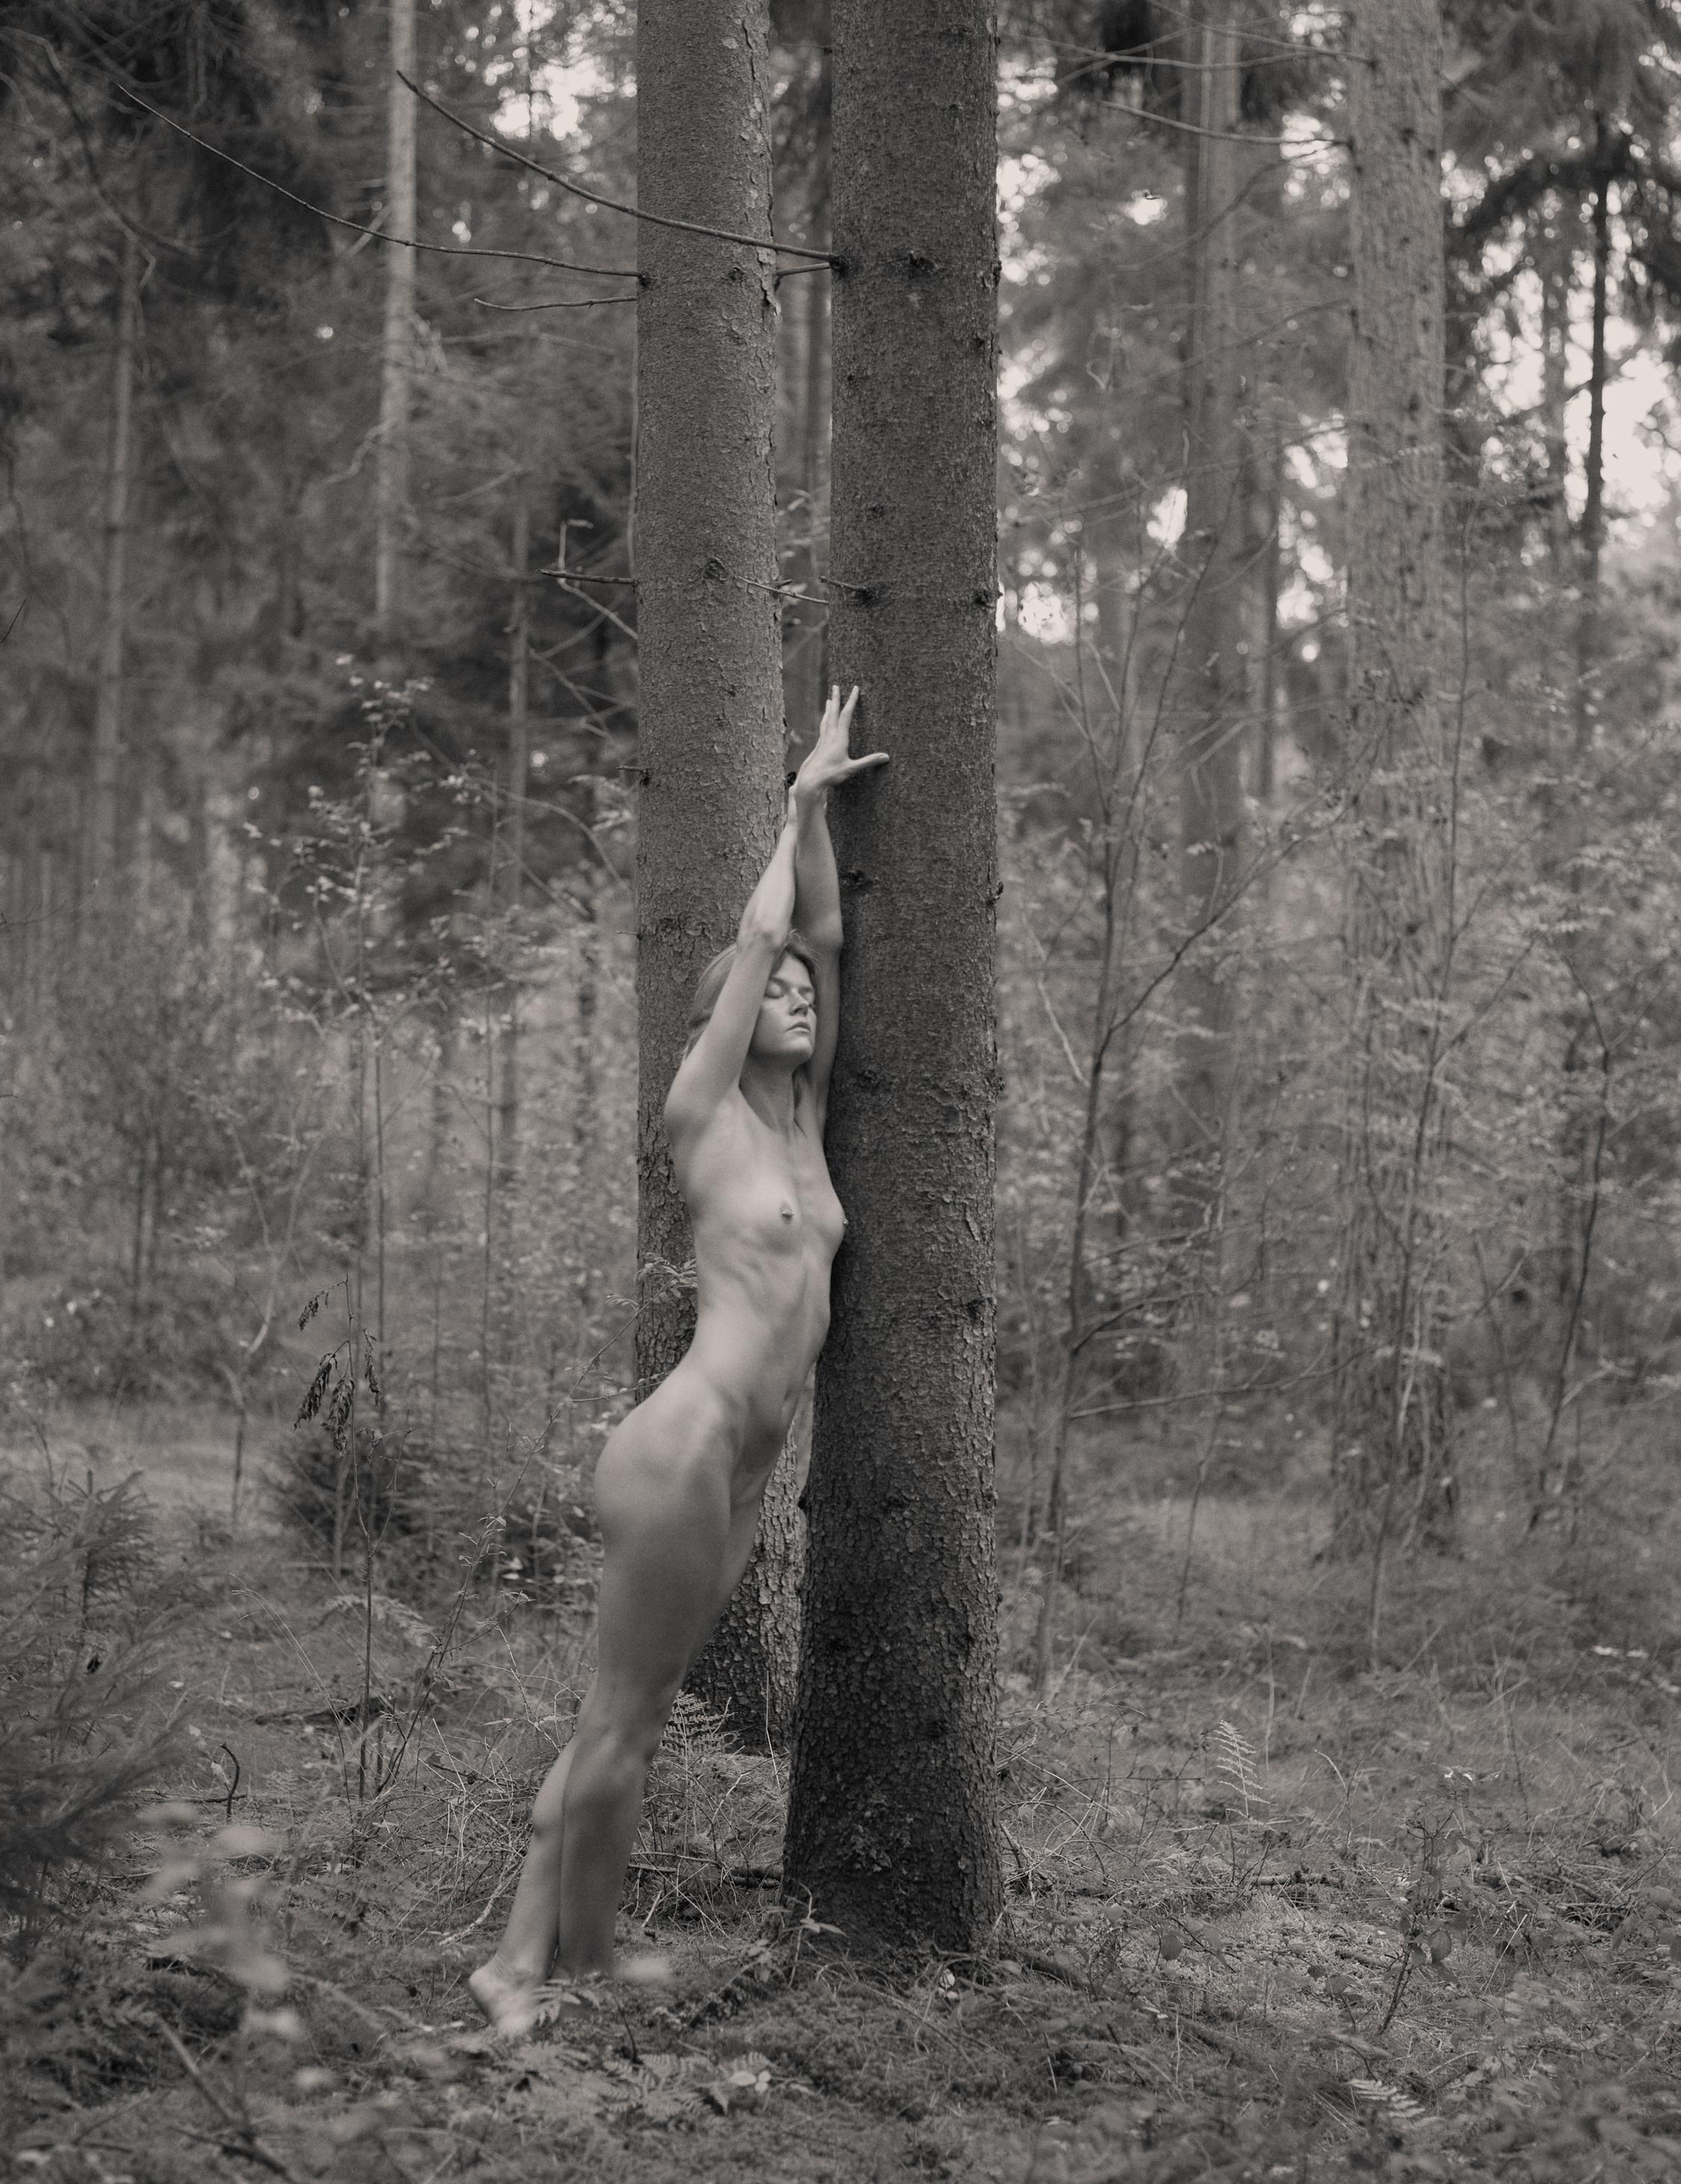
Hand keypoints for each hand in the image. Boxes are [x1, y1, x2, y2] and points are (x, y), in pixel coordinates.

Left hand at [790, 685, 888, 806]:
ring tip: (828, 699)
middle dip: (836, 698)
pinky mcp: (819, 746)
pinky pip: (823, 728)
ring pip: (826, 720)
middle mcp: (830, 736)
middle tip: (835, 686)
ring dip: (829, 708)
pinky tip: (824, 721)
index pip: (846, 715)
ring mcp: (823, 740)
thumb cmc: (831, 774)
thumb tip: (886, 757)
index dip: (851, 701)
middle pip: (833, 713)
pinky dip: (825, 720)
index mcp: (839, 738)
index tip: (855, 689)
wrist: (810, 780)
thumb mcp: (851, 769)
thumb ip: (868, 762)